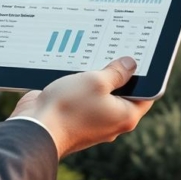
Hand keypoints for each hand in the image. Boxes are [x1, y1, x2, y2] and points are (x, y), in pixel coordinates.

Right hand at [11, 57, 153, 158]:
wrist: (34, 128)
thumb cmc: (68, 107)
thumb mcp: (97, 81)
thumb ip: (116, 72)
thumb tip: (130, 64)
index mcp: (125, 116)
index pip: (146, 94)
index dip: (146, 75)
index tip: (143, 58)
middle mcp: (112, 122)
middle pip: (124, 93)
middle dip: (120, 73)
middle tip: (118, 51)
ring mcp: (93, 121)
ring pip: (102, 94)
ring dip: (98, 78)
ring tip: (95, 56)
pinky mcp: (76, 118)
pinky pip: (85, 98)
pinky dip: (83, 85)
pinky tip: (78, 68)